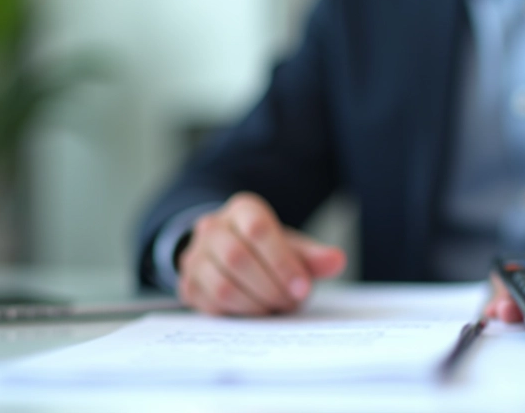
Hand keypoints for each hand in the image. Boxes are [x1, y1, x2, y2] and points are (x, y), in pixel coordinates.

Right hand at [176, 192, 346, 315]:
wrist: (231, 252)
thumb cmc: (267, 250)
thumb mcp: (292, 246)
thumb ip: (314, 255)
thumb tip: (336, 261)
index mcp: (243, 209)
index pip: (257, 230)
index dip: (282, 262)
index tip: (302, 287)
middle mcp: (212, 227)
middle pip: (237, 257)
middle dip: (270, 287)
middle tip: (291, 302)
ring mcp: (195, 255)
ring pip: (221, 285)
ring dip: (255, 304)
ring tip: (275, 307)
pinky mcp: (188, 284)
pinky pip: (210, 304)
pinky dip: (238, 314)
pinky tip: (256, 312)